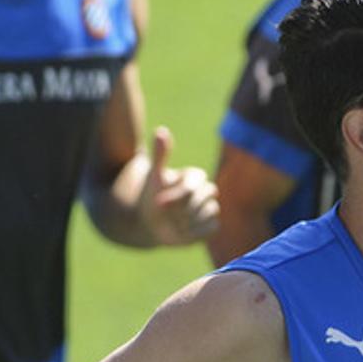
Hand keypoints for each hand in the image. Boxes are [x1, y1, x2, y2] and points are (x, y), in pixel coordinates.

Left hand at [139, 126, 219, 244]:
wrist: (150, 224)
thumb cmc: (151, 198)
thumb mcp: (154, 178)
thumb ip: (160, 155)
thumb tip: (161, 130)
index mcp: (195, 177)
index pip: (193, 186)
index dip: (176, 196)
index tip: (159, 203)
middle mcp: (206, 191)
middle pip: (199, 200)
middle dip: (178, 210)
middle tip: (164, 213)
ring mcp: (211, 209)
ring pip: (205, 214)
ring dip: (185, 221)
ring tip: (172, 222)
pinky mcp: (212, 226)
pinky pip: (209, 228)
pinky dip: (193, 232)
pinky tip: (182, 231)